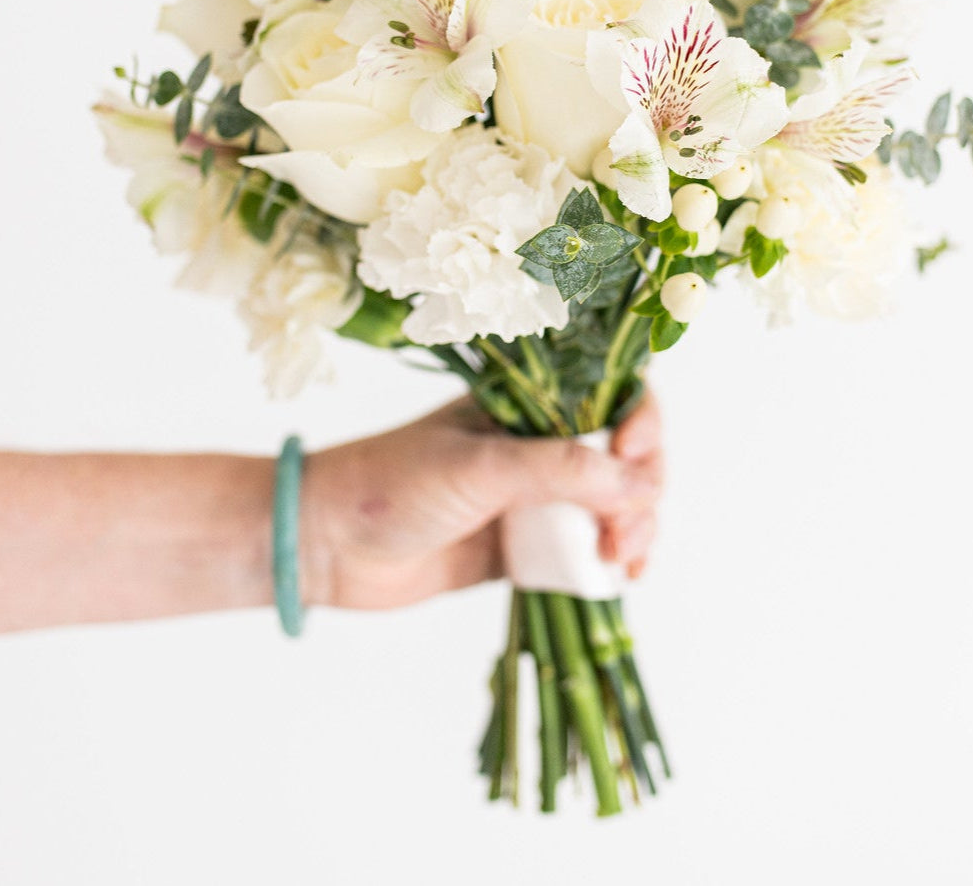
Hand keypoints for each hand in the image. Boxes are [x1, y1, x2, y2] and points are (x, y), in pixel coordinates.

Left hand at [300, 394, 663, 609]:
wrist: (329, 546)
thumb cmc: (393, 484)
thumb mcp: (482, 467)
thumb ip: (561, 471)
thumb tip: (640, 484)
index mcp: (528, 401)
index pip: (611, 395)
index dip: (641, 422)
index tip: (636, 456)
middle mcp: (539, 443)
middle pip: (626, 454)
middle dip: (644, 489)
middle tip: (624, 529)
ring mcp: (535, 497)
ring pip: (615, 505)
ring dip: (637, 528)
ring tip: (624, 559)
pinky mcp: (525, 546)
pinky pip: (587, 550)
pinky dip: (614, 562)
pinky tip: (623, 577)